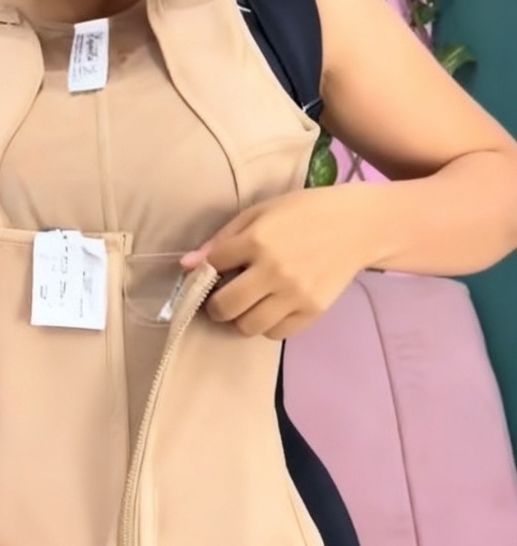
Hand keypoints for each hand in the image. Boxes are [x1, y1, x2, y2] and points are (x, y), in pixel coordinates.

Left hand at [181, 186, 368, 339]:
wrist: (359, 226)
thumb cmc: (305, 213)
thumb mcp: (261, 212)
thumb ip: (223, 238)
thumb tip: (186, 265)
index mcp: (258, 240)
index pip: (211, 267)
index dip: (203, 273)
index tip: (208, 274)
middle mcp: (274, 270)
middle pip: (224, 307)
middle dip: (216, 305)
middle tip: (222, 298)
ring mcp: (294, 294)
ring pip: (247, 326)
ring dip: (240, 318)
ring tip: (248, 304)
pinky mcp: (312, 311)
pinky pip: (275, 333)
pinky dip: (267, 325)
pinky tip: (272, 308)